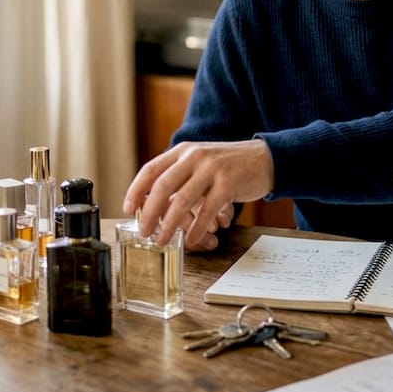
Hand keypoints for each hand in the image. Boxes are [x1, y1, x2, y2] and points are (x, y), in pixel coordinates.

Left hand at [122, 140, 272, 248]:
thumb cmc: (228, 166)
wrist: (265, 159)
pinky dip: (196, 229)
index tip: (128, 209)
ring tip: (162, 240)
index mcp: (182, 151)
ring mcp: (211, 169)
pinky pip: (206, 211)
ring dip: (169, 224)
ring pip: (182, 200)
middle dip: (148, 212)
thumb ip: (179, 176)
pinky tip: (190, 240)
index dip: (135, 190)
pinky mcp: (228, 183)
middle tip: (143, 231)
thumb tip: (154, 204)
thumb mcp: (200, 162)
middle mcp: (194, 156)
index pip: (151, 170)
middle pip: (162, 186)